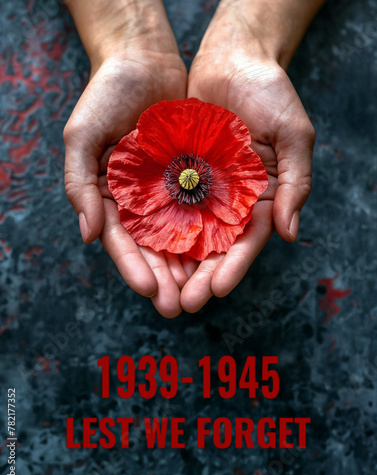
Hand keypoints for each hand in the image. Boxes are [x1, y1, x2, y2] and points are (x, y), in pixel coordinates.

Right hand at [64, 9, 192, 317]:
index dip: (134, 267)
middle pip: (156, 248)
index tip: (149, 290)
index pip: (123, 242)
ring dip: (193, 266)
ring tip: (205, 291)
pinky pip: (208, 207)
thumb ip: (80, 184)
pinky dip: (215, 231)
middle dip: (167, 278)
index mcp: (112, 199)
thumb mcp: (82, 136)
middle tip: (180, 306)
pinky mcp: (198, 176)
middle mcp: (144, 201)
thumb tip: (88, 236)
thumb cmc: (104, 96)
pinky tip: (224, 253)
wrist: (143, 61)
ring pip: (184, 235)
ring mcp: (172, 190)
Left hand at [180, 5, 315, 312]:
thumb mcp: (294, 135)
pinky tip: (140, 252)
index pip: (246, 243)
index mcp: (259, 199)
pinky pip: (161, 205)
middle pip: (211, 248)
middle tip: (178, 305)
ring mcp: (199, 189)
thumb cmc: (271, 93)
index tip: (215, 290)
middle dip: (195, 277)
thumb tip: (290, 233)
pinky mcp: (173, 174)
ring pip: (183, 234)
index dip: (232, 267)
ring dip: (169, 264)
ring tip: (154, 290)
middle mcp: (227, 201)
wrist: (232, 58)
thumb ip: (296, 183)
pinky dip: (151, 229)